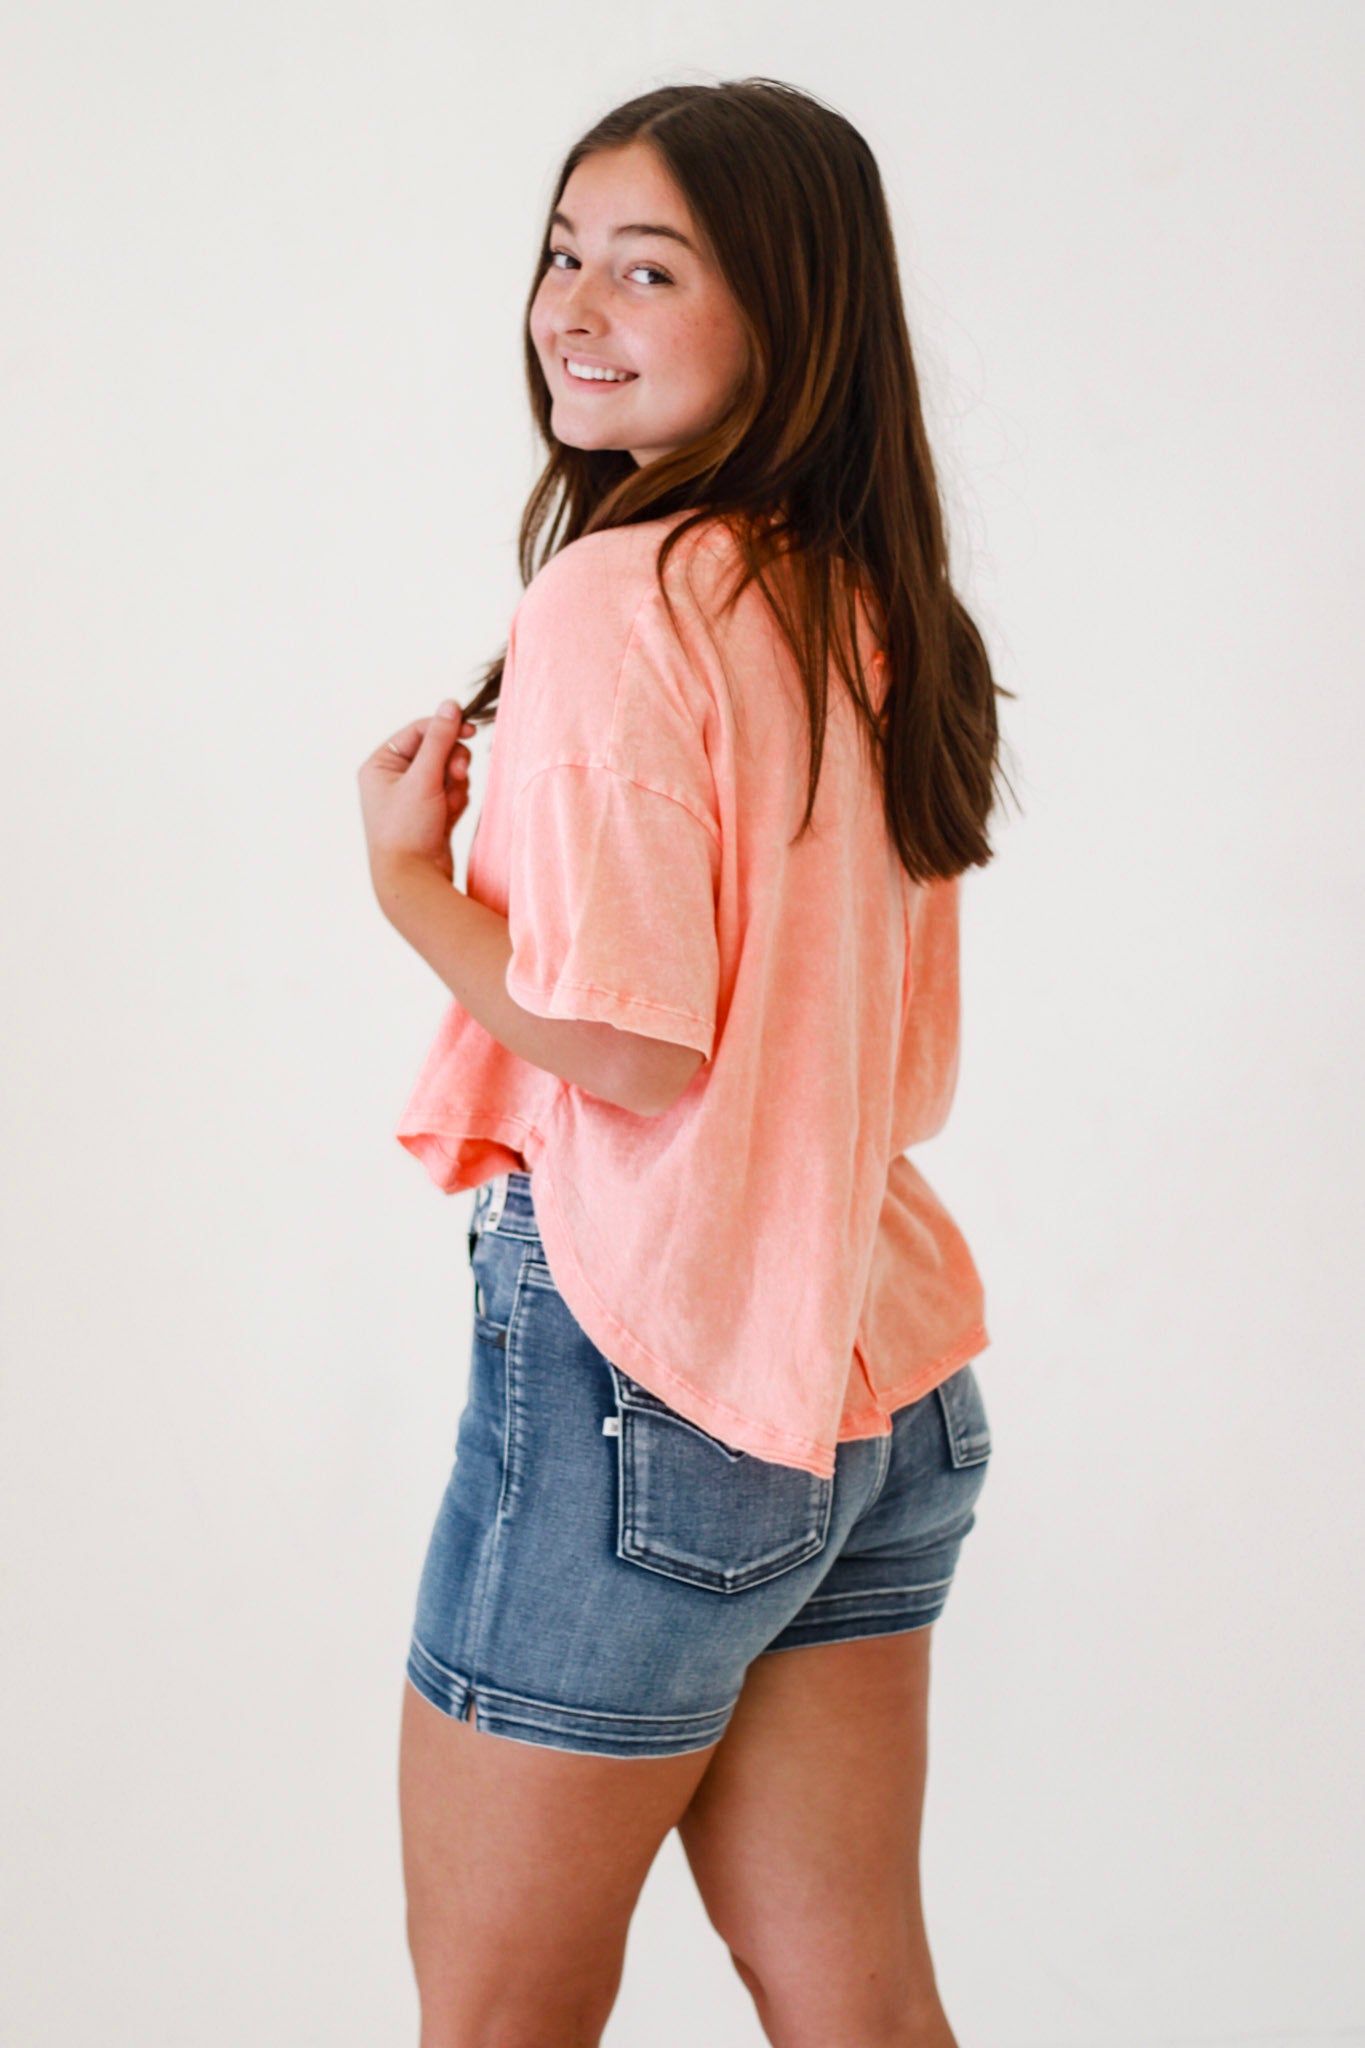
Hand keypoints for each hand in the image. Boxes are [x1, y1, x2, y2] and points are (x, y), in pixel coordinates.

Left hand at [357, 699, 476, 890]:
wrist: (413, 879)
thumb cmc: (408, 830)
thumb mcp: (424, 779)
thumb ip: (440, 740)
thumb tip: (450, 705)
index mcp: (380, 765)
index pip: (419, 732)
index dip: (445, 729)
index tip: (471, 731)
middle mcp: (393, 779)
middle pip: (437, 751)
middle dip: (452, 764)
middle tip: (458, 776)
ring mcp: (412, 797)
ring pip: (448, 773)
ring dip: (455, 786)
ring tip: (448, 806)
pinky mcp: (429, 813)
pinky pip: (452, 793)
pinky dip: (456, 802)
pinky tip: (449, 817)